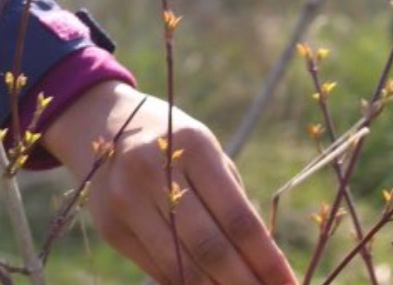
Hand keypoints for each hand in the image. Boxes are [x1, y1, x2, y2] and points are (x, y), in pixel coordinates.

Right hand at [41, 83, 295, 284]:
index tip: (290, 284)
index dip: (267, 259)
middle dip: (245, 282)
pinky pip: (158, 269)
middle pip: (210, 248)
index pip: (237, 217)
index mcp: (192, 145)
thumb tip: (265, 264)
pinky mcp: (110, 226)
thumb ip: (234, 202)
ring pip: (181, 267)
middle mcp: (154, 170)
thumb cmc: (174, 141)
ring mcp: (126, 200)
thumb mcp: (208, 152)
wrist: (102, 123)